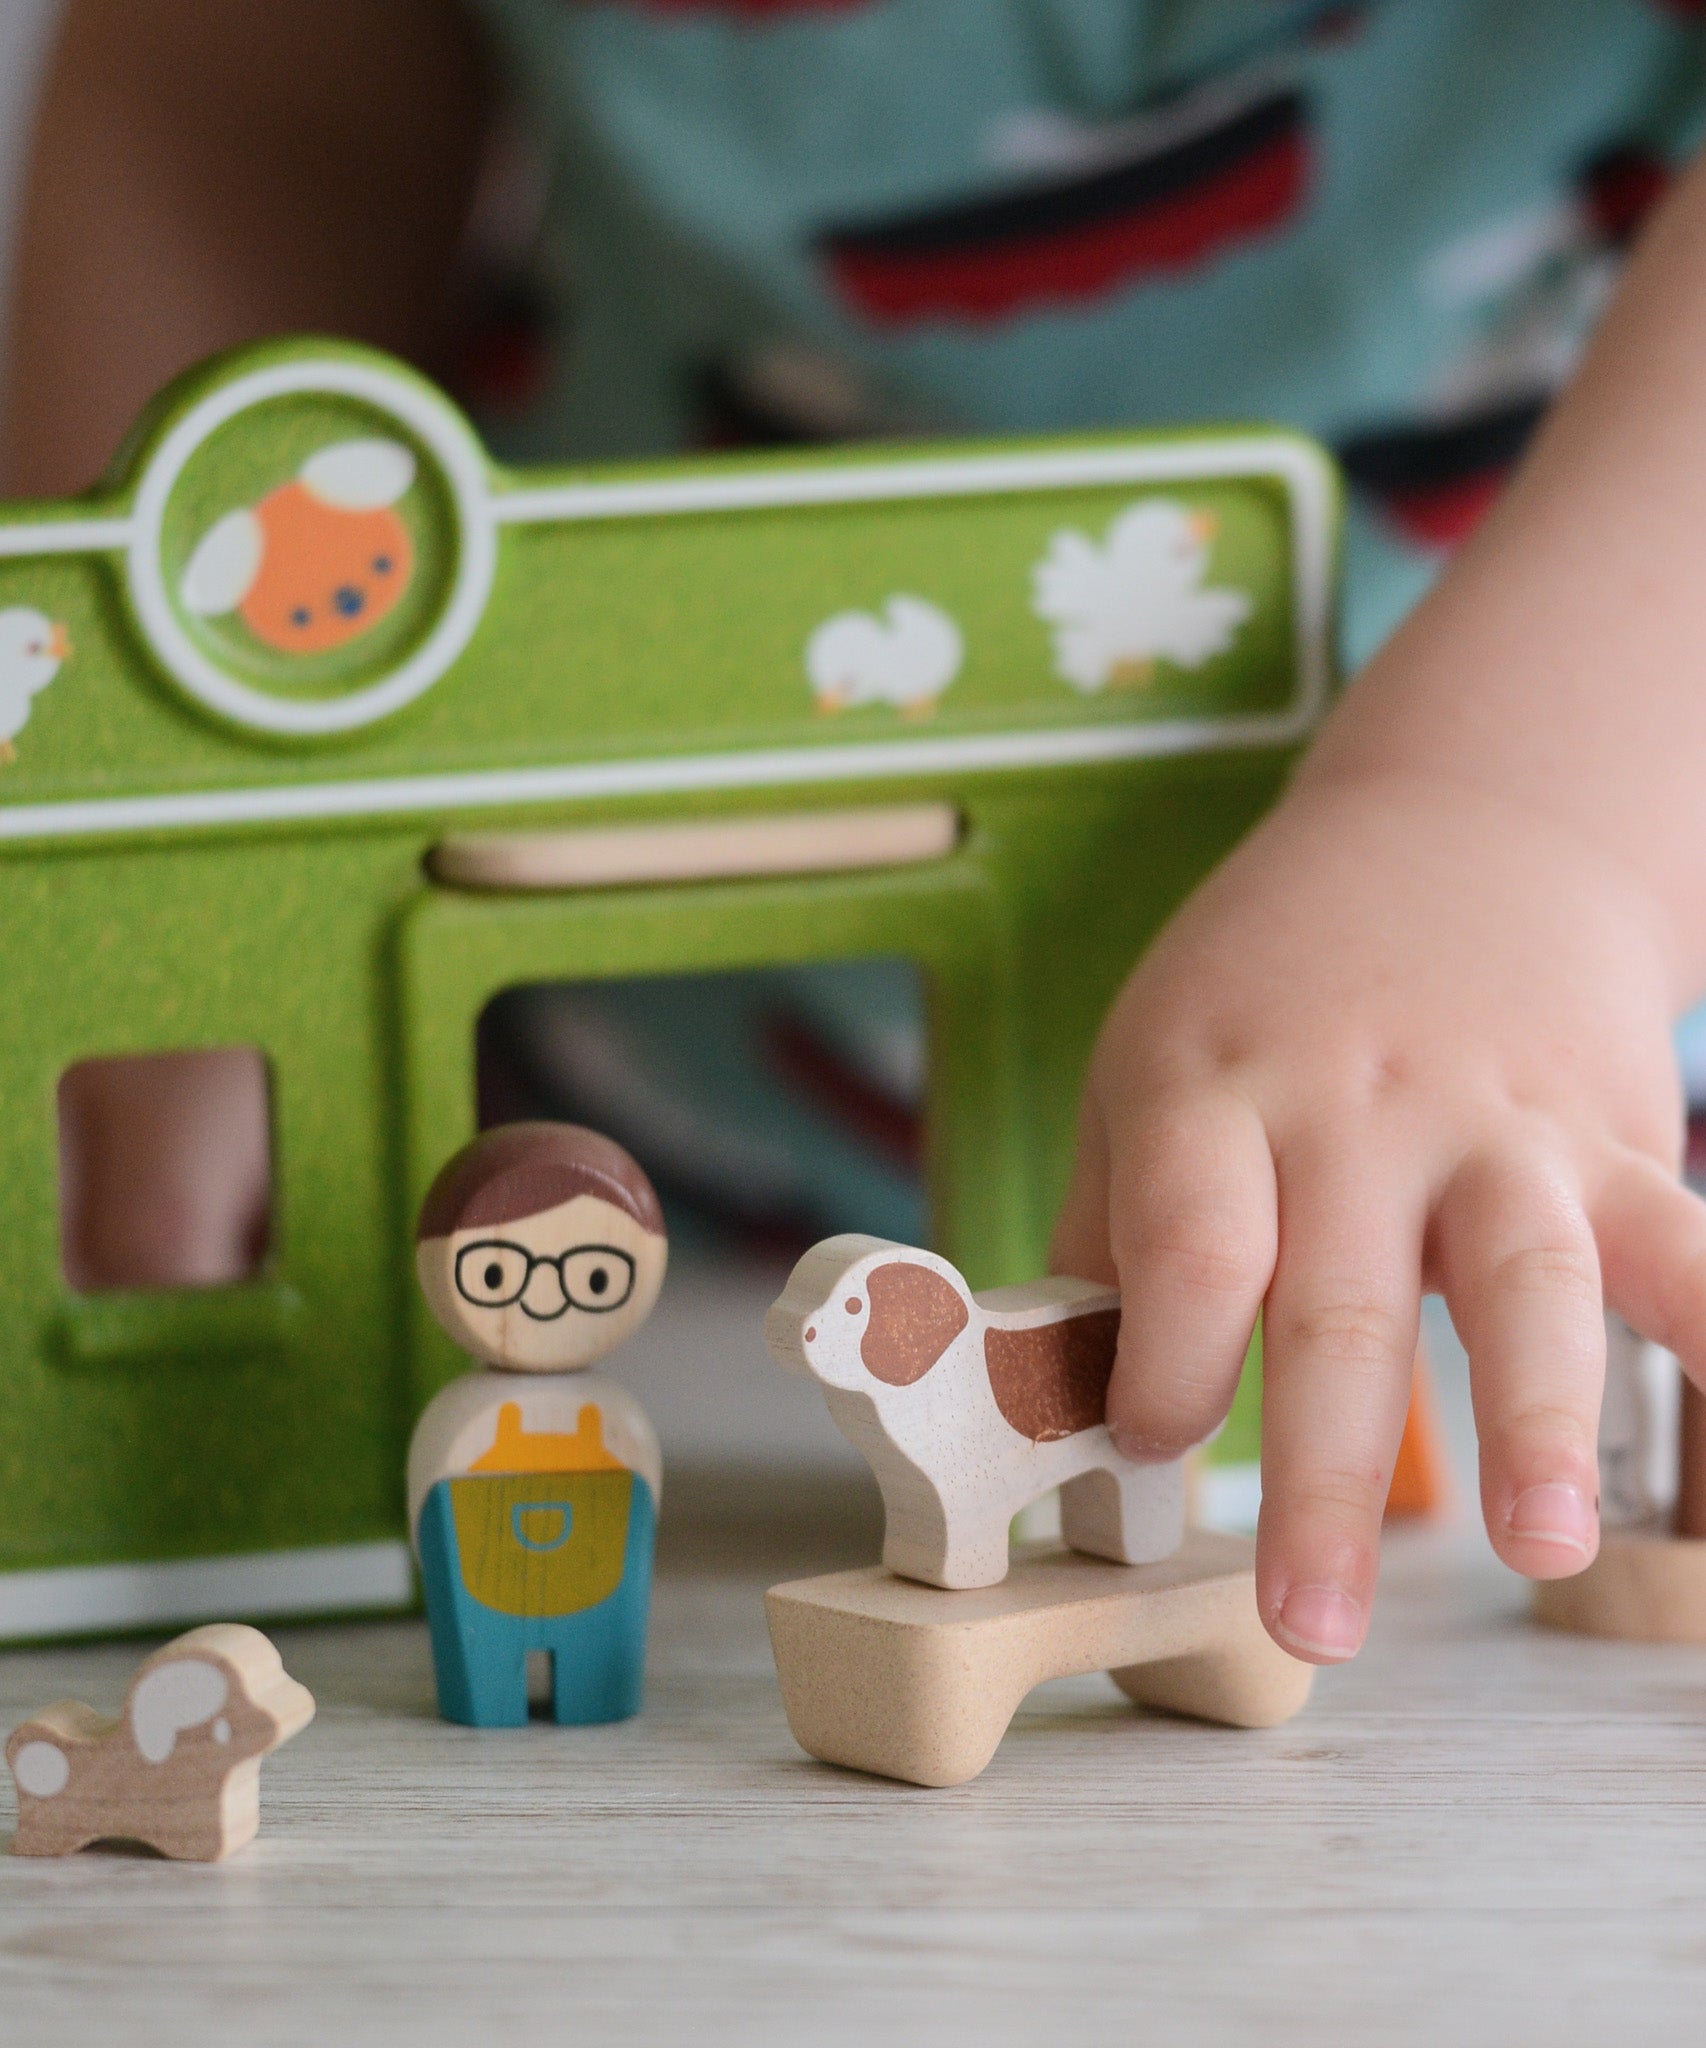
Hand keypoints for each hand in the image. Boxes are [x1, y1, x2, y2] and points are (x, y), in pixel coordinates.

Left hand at [1052, 764, 1705, 1662]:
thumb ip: (1112, 1228)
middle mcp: (1353, 1112)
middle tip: (1311, 1619)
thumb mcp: (1146, 1065)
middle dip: (1328, 1476)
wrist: (1454, 837)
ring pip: (1520, 1280)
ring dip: (1534, 1422)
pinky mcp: (1609, 1138)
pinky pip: (1686, 1243)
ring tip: (1543, 1548)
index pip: (1189, 1245)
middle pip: (1336, 1304)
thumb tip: (1060, 1400)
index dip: (1166, 1360)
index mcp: (1214, 1094)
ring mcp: (1493, 1126)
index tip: (1150, 1445)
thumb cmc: (1267, 987)